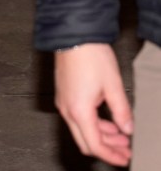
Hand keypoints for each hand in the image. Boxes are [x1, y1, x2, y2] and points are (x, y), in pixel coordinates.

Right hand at [55, 44, 132, 166]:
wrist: (72, 33)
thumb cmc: (89, 54)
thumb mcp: (113, 84)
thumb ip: (121, 110)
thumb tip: (128, 128)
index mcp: (79, 111)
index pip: (95, 145)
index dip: (111, 156)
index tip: (124, 158)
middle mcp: (67, 109)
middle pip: (86, 141)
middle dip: (107, 148)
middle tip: (124, 148)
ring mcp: (63, 100)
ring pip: (81, 129)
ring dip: (101, 134)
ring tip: (120, 133)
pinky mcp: (63, 92)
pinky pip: (77, 116)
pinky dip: (92, 122)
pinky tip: (106, 117)